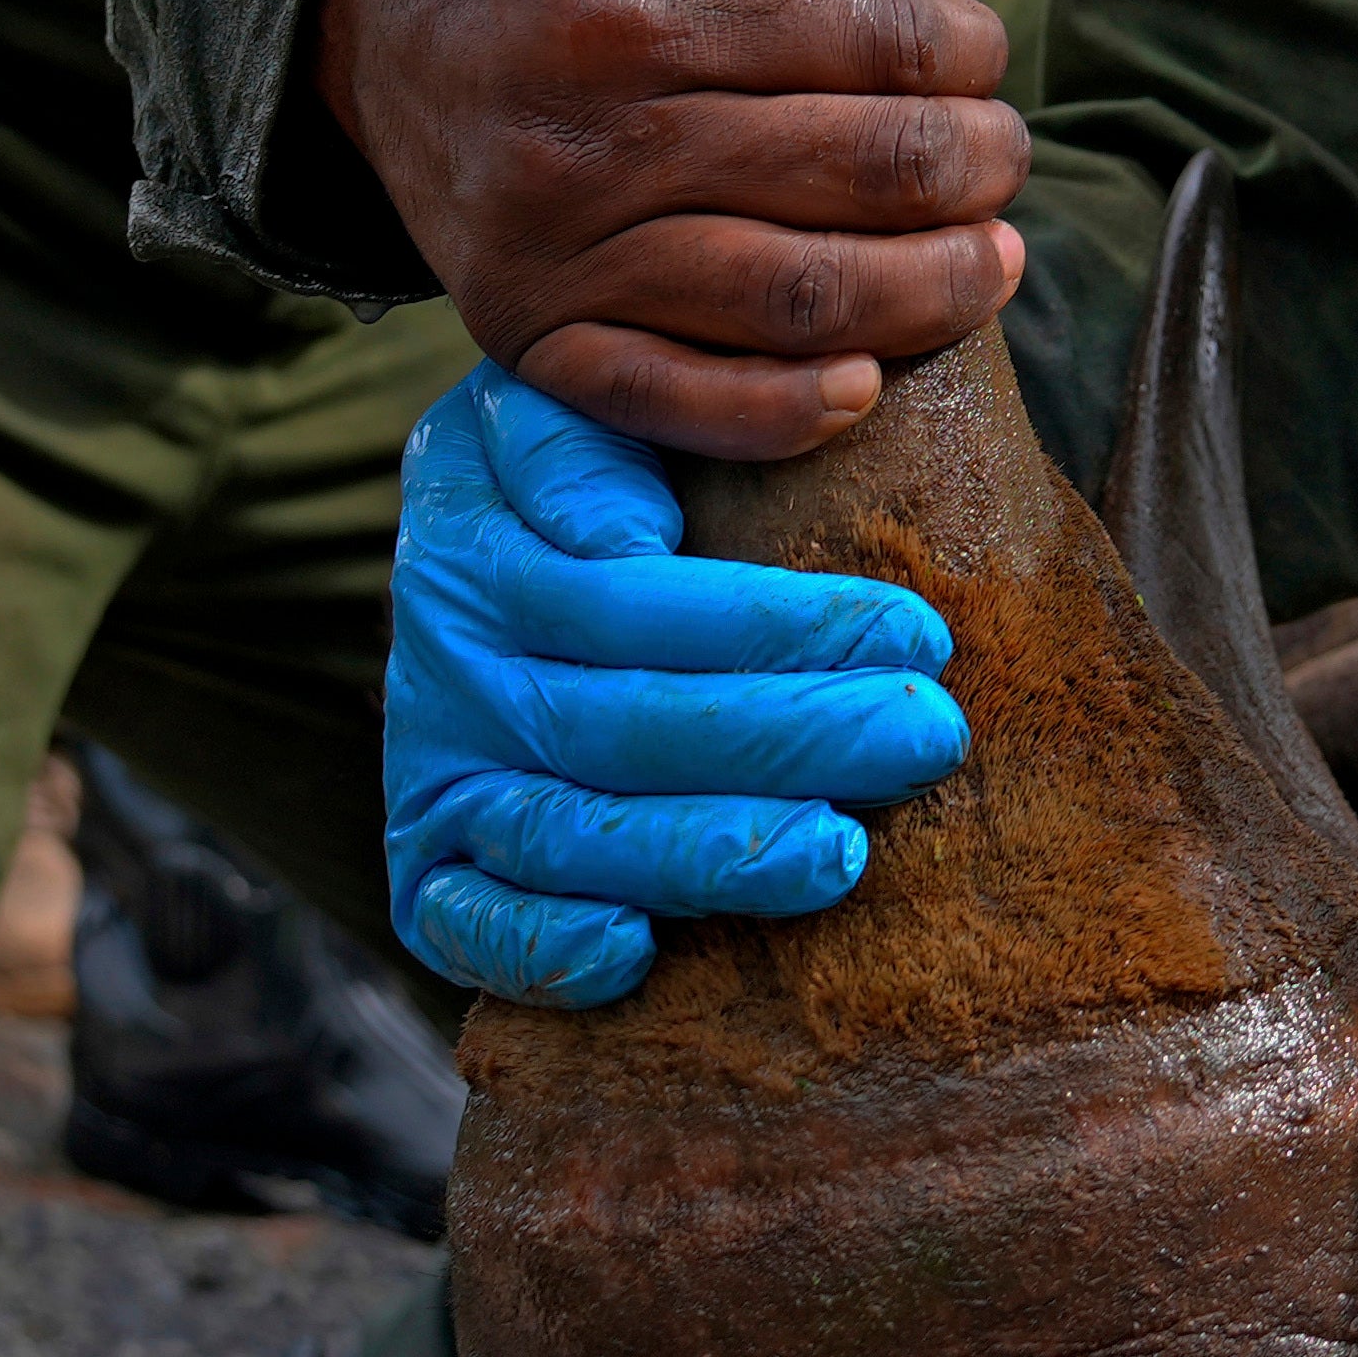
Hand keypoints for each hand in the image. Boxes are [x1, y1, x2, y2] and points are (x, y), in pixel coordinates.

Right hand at [313, 0, 1026, 459]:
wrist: (361, 12)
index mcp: (625, 8)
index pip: (859, 45)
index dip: (958, 54)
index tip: (979, 53)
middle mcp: (589, 145)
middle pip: (855, 176)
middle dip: (970, 169)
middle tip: (1005, 157)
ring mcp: (557, 257)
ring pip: (795, 300)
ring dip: (928, 291)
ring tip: (990, 260)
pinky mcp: (532, 336)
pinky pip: (671, 400)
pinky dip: (781, 412)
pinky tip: (864, 384)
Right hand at [381, 370, 965, 1006]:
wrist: (473, 551)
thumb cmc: (574, 472)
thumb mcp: (567, 407)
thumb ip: (591, 437)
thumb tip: (631, 541)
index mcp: (474, 547)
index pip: (625, 600)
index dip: (770, 623)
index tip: (913, 631)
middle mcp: (449, 672)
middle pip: (621, 723)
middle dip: (787, 737)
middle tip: (927, 735)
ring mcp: (440, 782)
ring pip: (565, 835)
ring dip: (706, 852)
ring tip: (840, 851)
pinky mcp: (431, 878)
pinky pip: (469, 928)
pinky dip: (543, 949)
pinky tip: (639, 949)